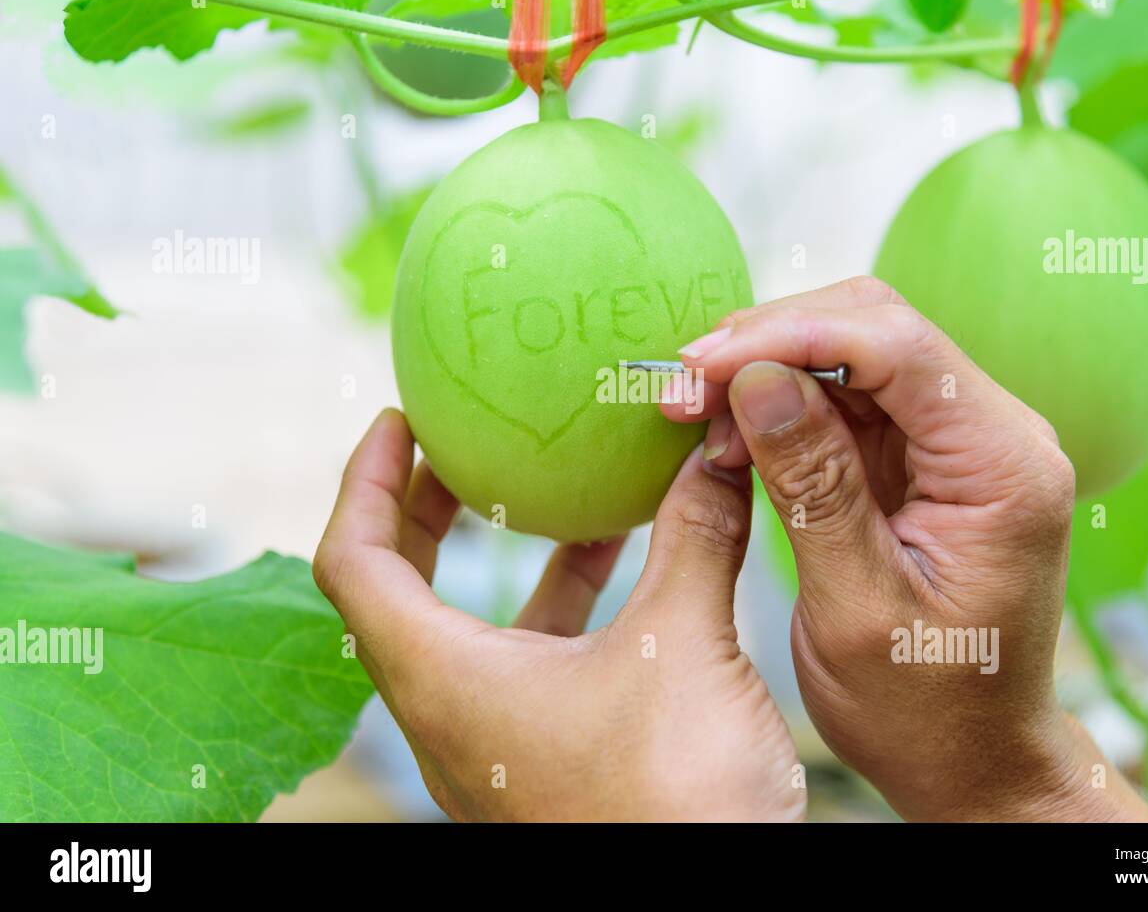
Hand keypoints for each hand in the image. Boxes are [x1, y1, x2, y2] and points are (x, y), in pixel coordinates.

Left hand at [313, 409, 804, 821]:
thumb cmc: (673, 803)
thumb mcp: (684, 645)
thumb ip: (696, 537)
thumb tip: (719, 450)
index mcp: (445, 683)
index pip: (353, 562)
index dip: (363, 480)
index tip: (400, 420)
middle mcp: (451, 717)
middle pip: (398, 591)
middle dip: (425, 507)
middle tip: (461, 444)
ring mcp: (496, 747)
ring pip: (470, 630)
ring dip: (505, 555)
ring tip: (555, 491)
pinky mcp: (545, 764)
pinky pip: (527, 664)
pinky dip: (559, 604)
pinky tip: (623, 568)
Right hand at [663, 277, 1147, 821]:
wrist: (972, 758)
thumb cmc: (926, 707)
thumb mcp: (856, 606)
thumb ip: (813, 486)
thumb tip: (756, 379)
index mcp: (1004, 466)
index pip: (897, 344)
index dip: (789, 335)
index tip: (700, 366)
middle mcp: (994, 435)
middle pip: (875, 327)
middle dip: (770, 343)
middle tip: (682, 388)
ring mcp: (958, 443)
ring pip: (853, 353)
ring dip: (767, 369)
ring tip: (692, 411)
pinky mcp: (921, 460)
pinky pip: (846, 399)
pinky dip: (782, 405)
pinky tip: (730, 430)